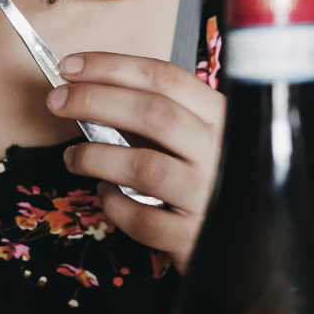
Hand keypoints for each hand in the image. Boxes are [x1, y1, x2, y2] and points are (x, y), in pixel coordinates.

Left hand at [47, 52, 225, 273]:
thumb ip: (161, 120)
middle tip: (57, 101)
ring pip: (144, 166)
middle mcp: (221, 152)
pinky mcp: (195, 237)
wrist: (256, 246)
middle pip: (153, 113)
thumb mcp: (201, 141)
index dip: (112, 67)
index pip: (166, 78)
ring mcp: (210, 196)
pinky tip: (108, 195)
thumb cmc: (215, 184)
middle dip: (95, 100)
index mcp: (222, 118)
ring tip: (73, 157)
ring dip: (96, 156)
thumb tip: (93, 96)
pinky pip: (143, 219)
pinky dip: (115, 204)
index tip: (70, 67)